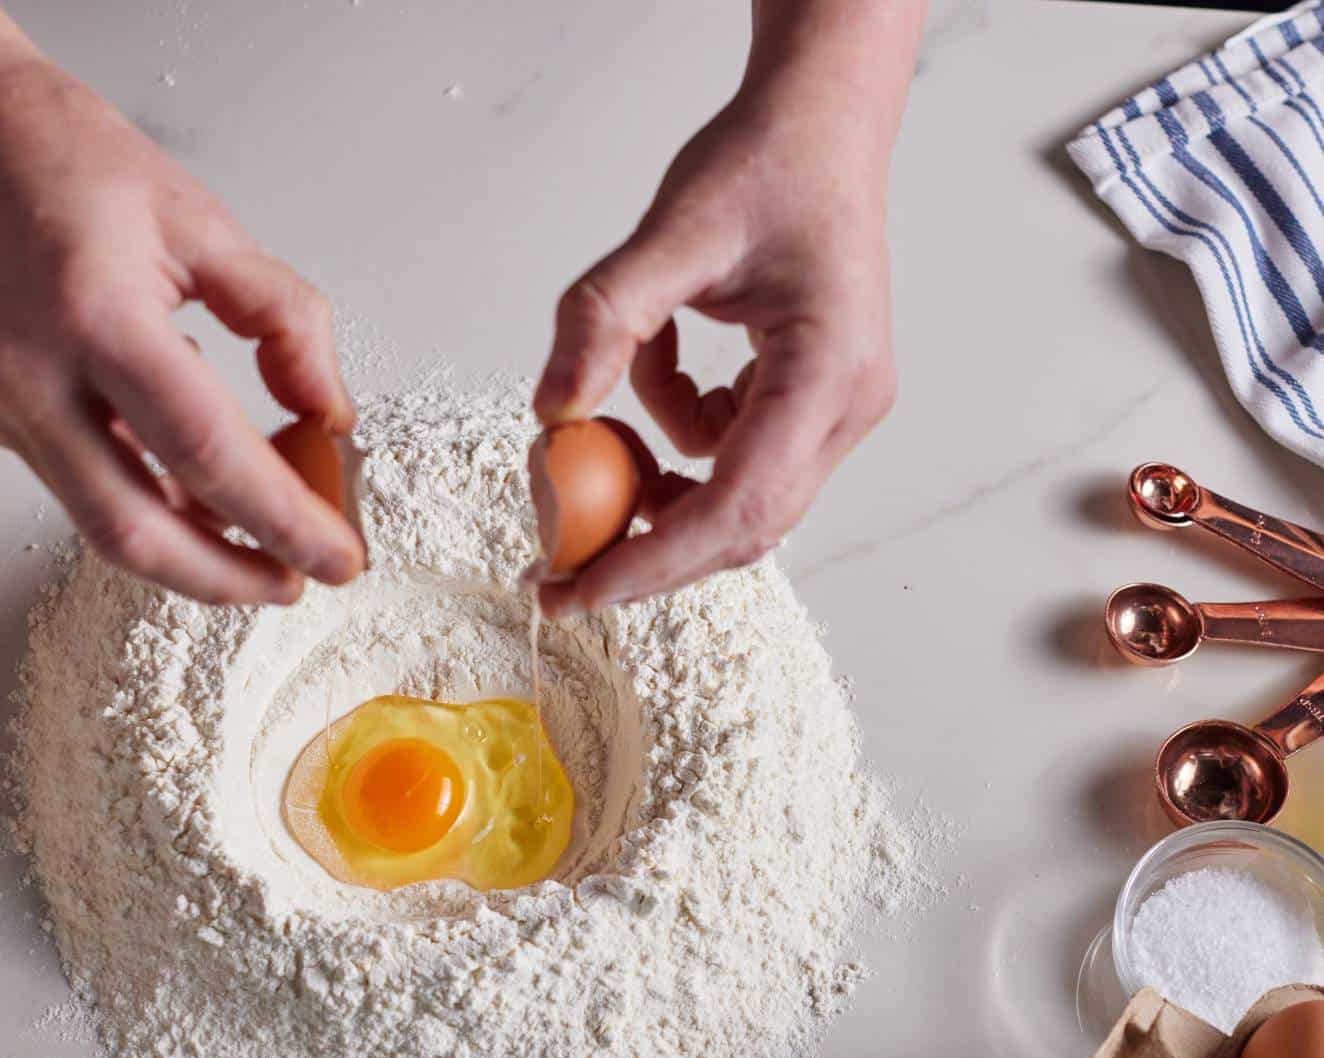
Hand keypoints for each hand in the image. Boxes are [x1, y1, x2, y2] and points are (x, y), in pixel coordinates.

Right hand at [0, 58, 361, 604]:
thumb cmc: (62, 156)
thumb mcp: (204, 222)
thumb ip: (285, 321)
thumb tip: (326, 413)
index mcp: (95, 313)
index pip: (207, 453)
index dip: (282, 521)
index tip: (336, 558)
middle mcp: (28, 370)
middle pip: (137, 530)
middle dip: (228, 578)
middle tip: (293, 582)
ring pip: (101, 521)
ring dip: (189, 548)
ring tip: (255, 542)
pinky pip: (76, 483)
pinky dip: (144, 499)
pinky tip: (190, 488)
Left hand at [533, 93, 897, 615]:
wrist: (820, 124)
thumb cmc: (765, 162)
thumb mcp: (672, 228)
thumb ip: (604, 318)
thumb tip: (552, 414)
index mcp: (829, 372)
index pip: (740, 506)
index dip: (656, 562)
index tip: (579, 591)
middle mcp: (846, 409)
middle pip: (742, 529)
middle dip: (646, 555)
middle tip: (555, 576)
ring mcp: (835, 413)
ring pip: (737, 501)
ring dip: (660, 492)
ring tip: (599, 447)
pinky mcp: (811, 407)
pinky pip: (732, 459)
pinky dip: (679, 442)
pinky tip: (661, 383)